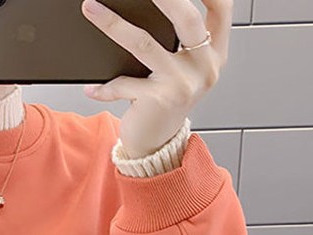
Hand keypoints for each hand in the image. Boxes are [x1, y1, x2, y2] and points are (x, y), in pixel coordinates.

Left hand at [80, 0, 231, 157]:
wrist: (158, 142)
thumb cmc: (166, 99)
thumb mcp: (182, 67)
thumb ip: (179, 37)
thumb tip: (146, 4)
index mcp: (214, 52)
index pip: (221, 7)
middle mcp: (204, 67)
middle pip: (187, 18)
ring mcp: (182, 84)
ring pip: (144, 43)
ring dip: (113, 24)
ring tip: (91, 8)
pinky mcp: (159, 100)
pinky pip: (124, 83)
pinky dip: (105, 86)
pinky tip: (91, 87)